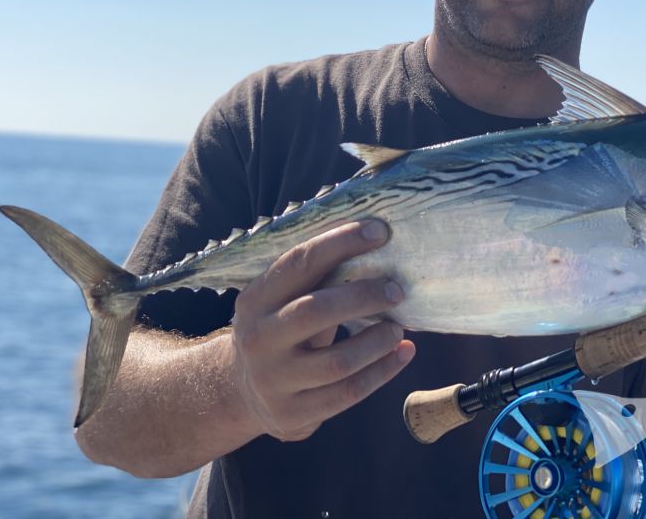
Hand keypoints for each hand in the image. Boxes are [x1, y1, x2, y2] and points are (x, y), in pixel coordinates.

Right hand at [227, 219, 414, 441]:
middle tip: (397, 290)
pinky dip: (382, 372)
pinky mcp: (292, 413)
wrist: (242, 392)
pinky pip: (348, 393)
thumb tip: (375, 240)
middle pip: (316, 311)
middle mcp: (258, 339)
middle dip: (363, 296)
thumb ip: (316, 277)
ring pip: (338, 361)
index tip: (380, 232)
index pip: (299, 263)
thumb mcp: (281, 301)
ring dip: (377, 341)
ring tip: (399, 328)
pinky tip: (403, 354)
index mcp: (254, 300)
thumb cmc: (280, 330)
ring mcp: (273, 381)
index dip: (341, 243)